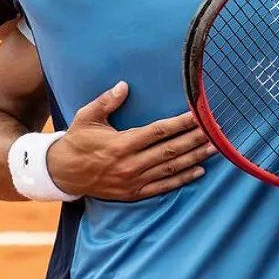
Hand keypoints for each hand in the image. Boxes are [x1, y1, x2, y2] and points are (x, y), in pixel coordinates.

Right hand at [46, 81, 215, 200]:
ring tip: (213, 149)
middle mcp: (130, 164)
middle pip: (170, 150)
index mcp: (121, 143)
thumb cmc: (77, 141)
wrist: (63, 173)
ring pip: (170, 169)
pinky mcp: (133, 193)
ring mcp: (133, 181)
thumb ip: (106, 101)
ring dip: (194, 158)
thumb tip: (124, 85)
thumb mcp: (87, 117)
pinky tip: (198, 171)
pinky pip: (163, 187)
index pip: (158, 131)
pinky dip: (182, 179)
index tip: (197, 115)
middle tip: (214, 132)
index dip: (180, 123)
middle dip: (194, 140)